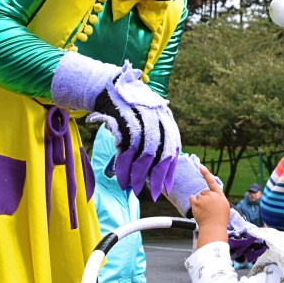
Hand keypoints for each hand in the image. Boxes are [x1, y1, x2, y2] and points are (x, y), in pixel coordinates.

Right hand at [89, 62, 181, 198]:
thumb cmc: (131, 108)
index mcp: (166, 120)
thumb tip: (157, 169)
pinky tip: (122, 179)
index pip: (172, 149)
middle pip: (159, 154)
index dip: (169, 170)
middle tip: (153, 195)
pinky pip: (125, 152)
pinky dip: (123, 168)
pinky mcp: (124, 124)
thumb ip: (157, 139)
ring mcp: (140, 122)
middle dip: (156, 177)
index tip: (166, 187)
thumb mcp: (149, 119)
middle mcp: (157, 120)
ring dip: (137, 176)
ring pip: (142, 155)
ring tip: (133, 189)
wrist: (111, 88)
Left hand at [164, 153, 223, 216]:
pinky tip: (197, 208)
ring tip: (204, 211)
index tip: (201, 167)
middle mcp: (211, 195)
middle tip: (209, 208)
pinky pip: (192, 199)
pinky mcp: (196, 204)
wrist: (214, 227)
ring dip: (199, 202)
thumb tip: (210, 195)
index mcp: (219, 195)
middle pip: (204, 192)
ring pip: (198, 197)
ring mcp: (203, 199)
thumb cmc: (220, 219)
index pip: (212, 182)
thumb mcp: (224, 206)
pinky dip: (193, 202)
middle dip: (205, 198)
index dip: (206, 174)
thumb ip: (217, 198)